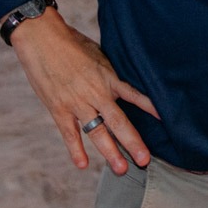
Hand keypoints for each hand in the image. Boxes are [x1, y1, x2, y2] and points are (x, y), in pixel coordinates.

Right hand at [9, 9, 159, 174]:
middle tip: (144, 161)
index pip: (134, 95)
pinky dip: (75, 150)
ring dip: (109, 152)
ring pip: (96, 132)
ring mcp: (77, 103)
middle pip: (118, 122)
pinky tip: (82, 164)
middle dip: (132, 143)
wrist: (42, 38)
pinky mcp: (58, 109)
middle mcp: (95, 93)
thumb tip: (120, 84)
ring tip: (121, 169)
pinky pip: (69, 133)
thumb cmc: (71, 43)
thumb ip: (108, 73)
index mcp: (108, 77)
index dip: (149, 108)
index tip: (165, 121)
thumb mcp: (97, 54)